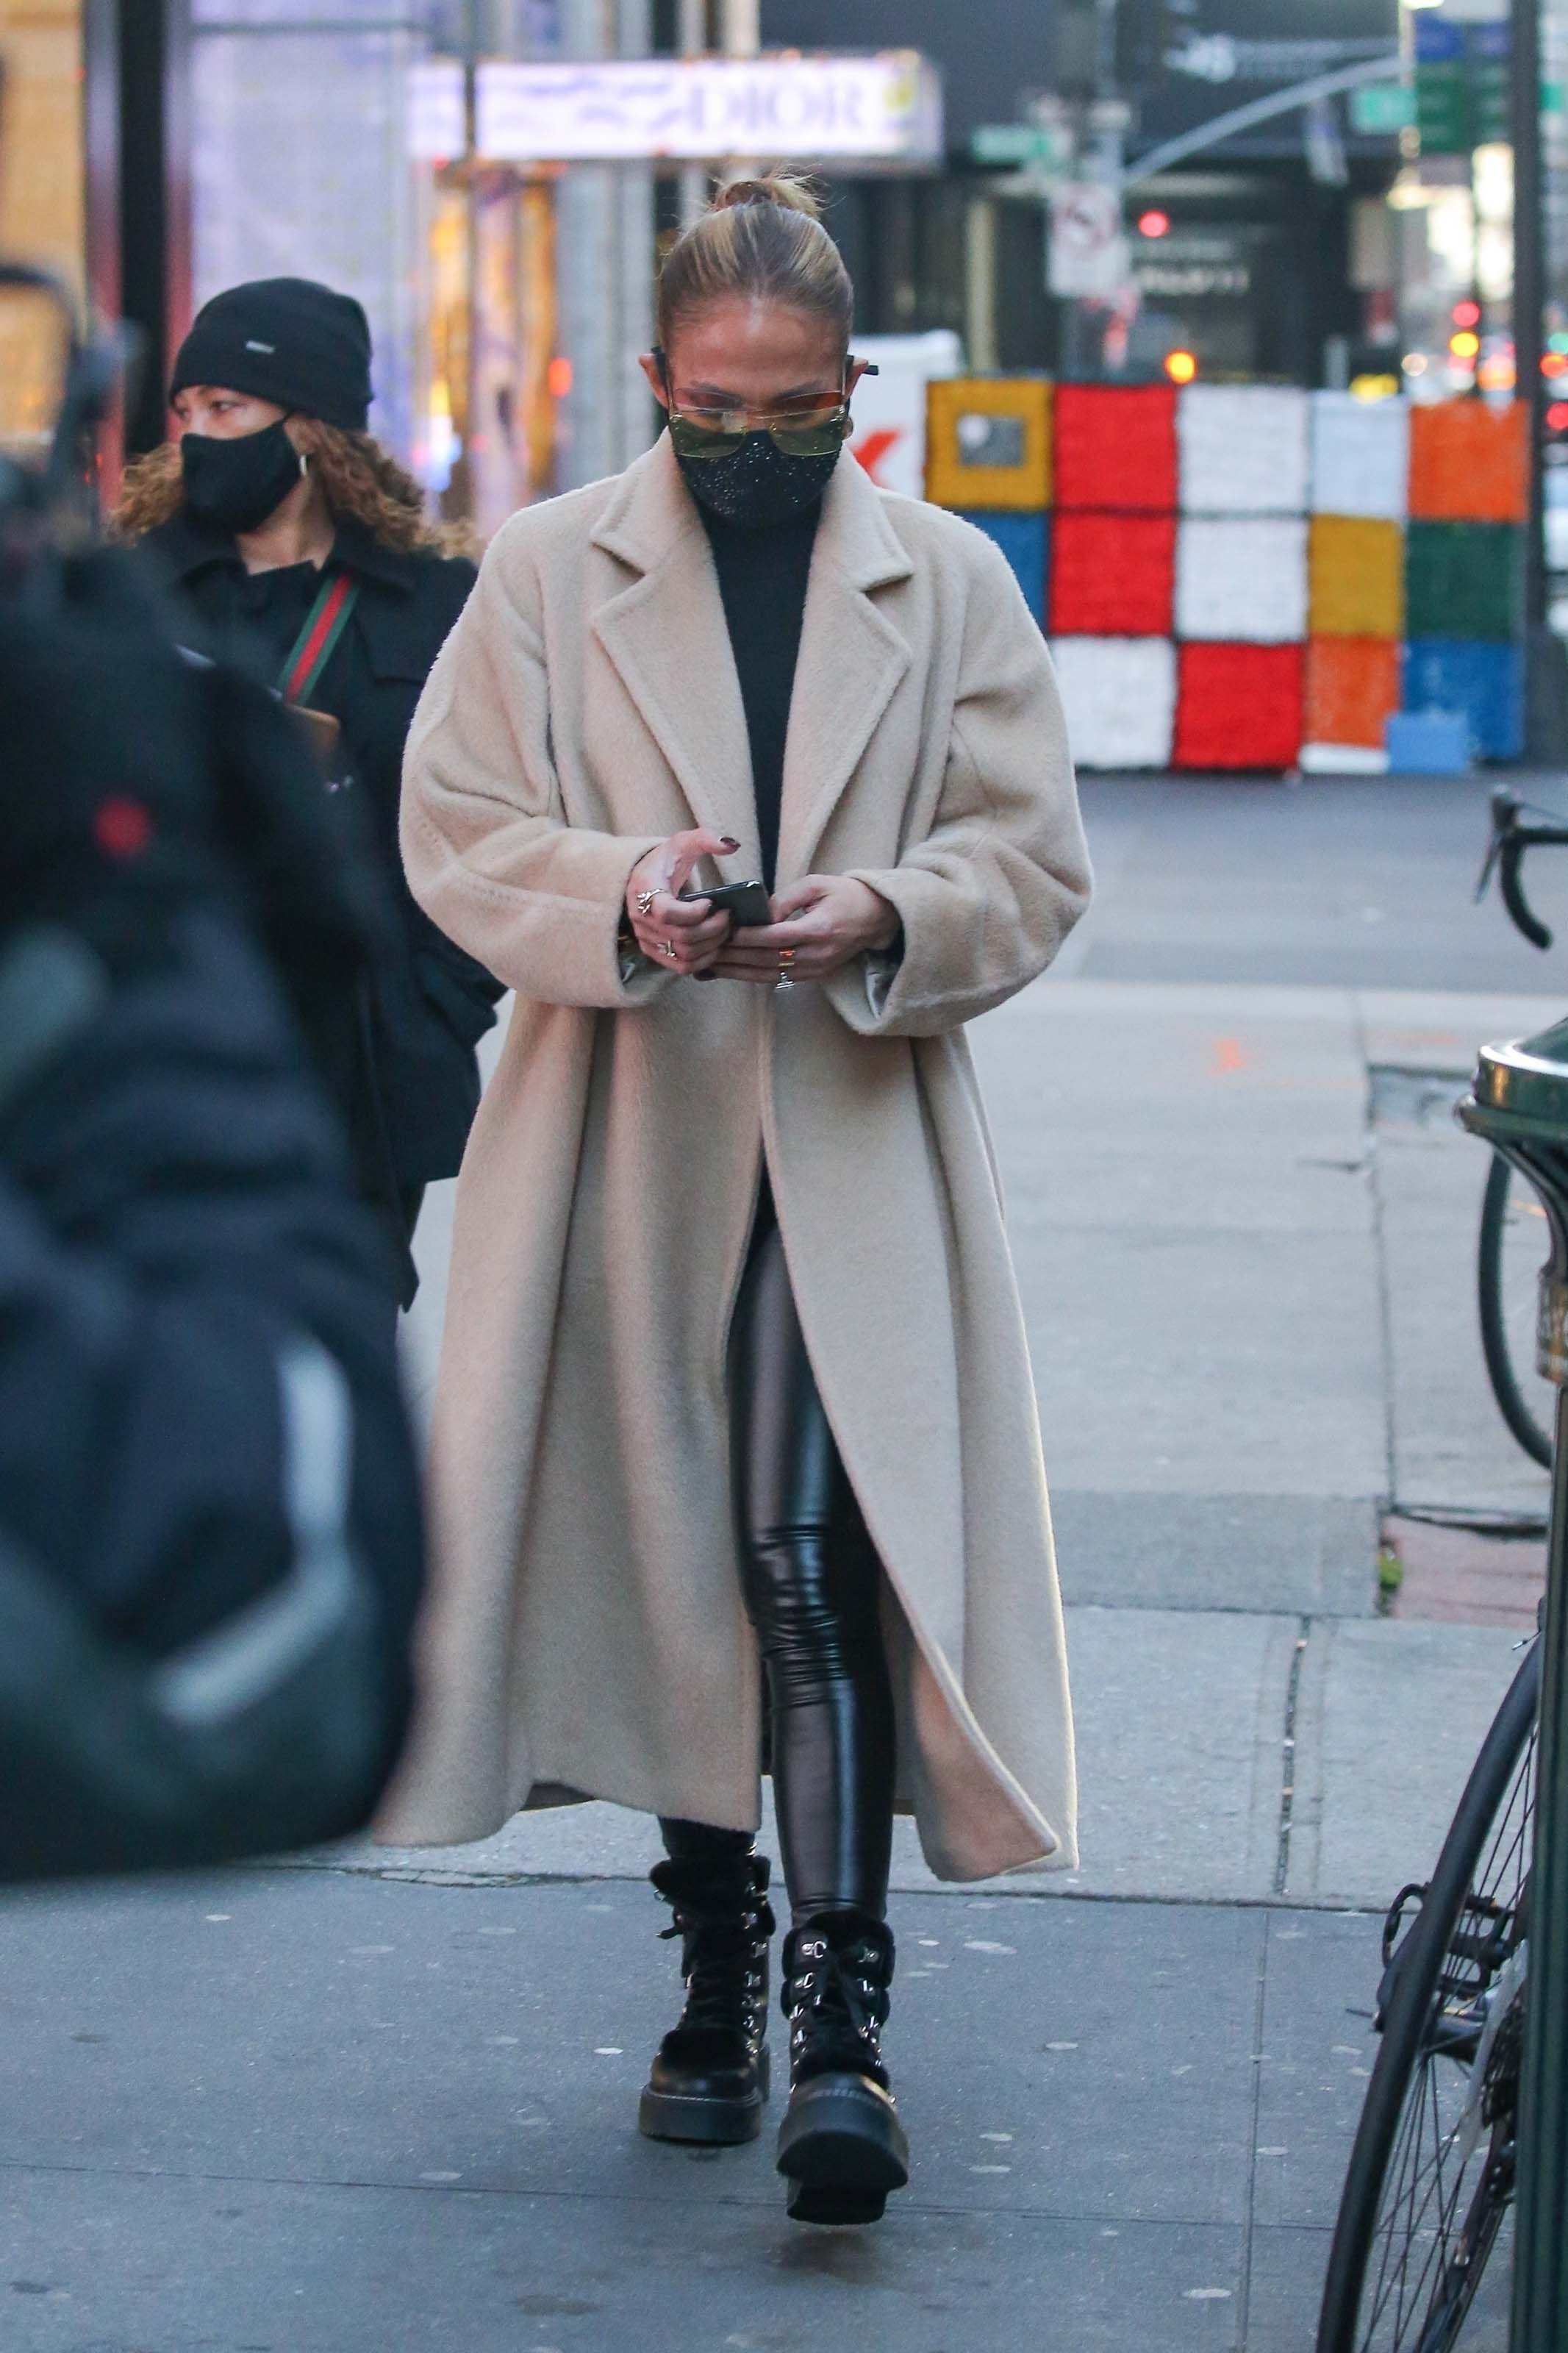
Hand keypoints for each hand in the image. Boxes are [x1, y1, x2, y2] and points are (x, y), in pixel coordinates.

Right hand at [625, 827, 738, 976]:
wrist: (642, 880)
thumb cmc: (664, 862)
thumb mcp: (682, 842)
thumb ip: (705, 838)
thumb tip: (731, 845)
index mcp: (644, 889)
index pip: (667, 912)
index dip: (695, 912)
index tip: (710, 902)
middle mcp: (641, 918)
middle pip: (682, 937)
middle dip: (713, 929)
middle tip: (729, 916)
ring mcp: (647, 938)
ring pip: (684, 955)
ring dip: (712, 945)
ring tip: (724, 929)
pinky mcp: (654, 952)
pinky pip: (681, 966)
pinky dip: (703, 960)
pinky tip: (715, 945)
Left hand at [709, 874, 898, 985]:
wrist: (877, 918)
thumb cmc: (847, 895)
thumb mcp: (817, 884)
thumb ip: (786, 898)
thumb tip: (760, 913)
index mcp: (820, 929)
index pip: (776, 937)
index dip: (748, 937)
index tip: (724, 932)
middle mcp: (817, 954)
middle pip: (767, 959)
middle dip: (735, 956)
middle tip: (708, 950)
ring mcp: (815, 969)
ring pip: (769, 974)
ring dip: (738, 971)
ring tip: (712, 964)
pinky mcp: (813, 975)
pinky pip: (777, 978)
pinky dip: (752, 975)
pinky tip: (732, 971)